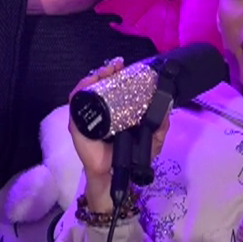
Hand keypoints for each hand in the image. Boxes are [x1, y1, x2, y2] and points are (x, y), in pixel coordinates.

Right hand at [65, 59, 169, 202]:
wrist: (114, 175)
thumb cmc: (128, 157)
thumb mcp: (151, 140)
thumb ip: (160, 126)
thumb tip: (168, 108)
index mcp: (113, 111)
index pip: (111, 88)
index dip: (115, 75)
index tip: (123, 66)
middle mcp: (98, 112)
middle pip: (97, 86)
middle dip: (104, 72)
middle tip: (115, 66)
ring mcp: (86, 118)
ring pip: (84, 92)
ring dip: (92, 78)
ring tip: (103, 73)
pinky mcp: (77, 126)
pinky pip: (75, 105)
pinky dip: (80, 92)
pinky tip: (89, 84)